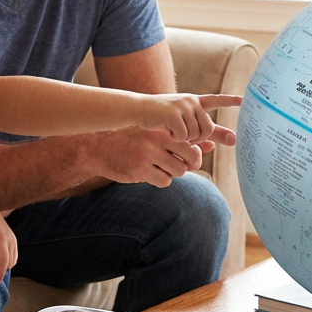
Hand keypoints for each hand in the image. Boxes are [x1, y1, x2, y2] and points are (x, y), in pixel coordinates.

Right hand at [85, 126, 234, 187]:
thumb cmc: (133, 142)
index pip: (193, 143)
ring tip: (162, 168)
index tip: (186, 156)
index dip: (194, 154)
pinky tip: (151, 174)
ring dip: (174, 173)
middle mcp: (157, 140)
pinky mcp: (139, 170)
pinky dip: (162, 180)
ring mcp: (147, 156)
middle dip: (191, 165)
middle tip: (183, 165)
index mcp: (162, 130)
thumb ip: (184, 141)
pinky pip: (164, 181)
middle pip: (192, 157)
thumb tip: (211, 145)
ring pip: (179, 171)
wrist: (100, 148)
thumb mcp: (157, 137)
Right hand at [137, 93, 241, 141]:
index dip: (230, 101)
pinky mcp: (173, 114)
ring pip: (196, 135)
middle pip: (209, 128)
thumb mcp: (180, 123)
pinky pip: (183, 137)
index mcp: (193, 102)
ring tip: (172, 134)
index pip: (215, 100)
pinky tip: (166, 134)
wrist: (135, 111)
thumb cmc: (156, 119)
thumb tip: (219, 144)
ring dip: (185, 141)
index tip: (244, 100)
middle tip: (183, 138)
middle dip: (198, 139)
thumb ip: (201, 133)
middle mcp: (190, 101)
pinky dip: (176, 140)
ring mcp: (182, 107)